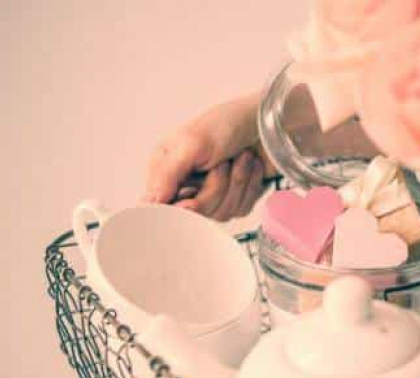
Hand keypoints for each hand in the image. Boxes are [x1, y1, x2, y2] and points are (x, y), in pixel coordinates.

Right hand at [145, 93, 268, 220]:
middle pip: (197, 214)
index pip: (161, 206)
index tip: (191, 202)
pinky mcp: (237, 198)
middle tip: (222, 163)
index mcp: (168, 168)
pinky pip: (242, 209)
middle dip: (216, 187)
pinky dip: (251, 185)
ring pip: (222, 213)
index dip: (177, 209)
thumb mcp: (193, 142)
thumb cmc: (229, 122)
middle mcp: (188, 183)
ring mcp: (213, 193)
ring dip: (237, 182)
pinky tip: (251, 166)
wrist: (269, 123)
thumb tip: (150, 200)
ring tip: (240, 157)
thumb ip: (168, 174)